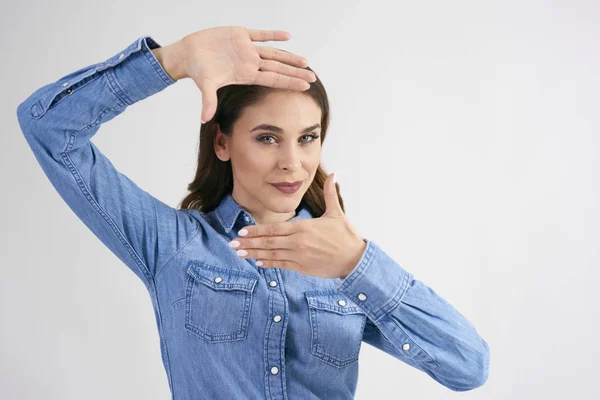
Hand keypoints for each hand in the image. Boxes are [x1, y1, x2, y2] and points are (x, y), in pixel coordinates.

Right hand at [167, 26, 316, 123]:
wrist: (189, 54)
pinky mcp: (240, 34)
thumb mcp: (205, 85)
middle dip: (295, 72)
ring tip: (305, 61)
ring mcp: (247, 49)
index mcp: (246, 74)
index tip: (305, 87)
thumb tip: (204, 119)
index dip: (289, 82)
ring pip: (273, 52)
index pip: (273, 79)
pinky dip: (273, 34)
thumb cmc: (198, 70)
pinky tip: (288, 36)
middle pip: (278, 68)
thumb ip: (208, 101)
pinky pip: (260, 34)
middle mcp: (250, 63)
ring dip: (289, 56)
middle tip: (313, 77)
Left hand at [229, 173, 367, 278]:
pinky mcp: (302, 268)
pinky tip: (258, 262)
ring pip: (271, 254)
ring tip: (239, 254)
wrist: (355, 260)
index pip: (274, 228)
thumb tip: (334, 174)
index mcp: (303, 227)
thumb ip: (330, 194)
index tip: (242, 230)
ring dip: (254, 254)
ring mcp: (299, 256)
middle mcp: (298, 242)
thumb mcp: (337, 213)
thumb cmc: (346, 236)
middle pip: (268, 242)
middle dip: (249, 242)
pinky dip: (268, 263)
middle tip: (232, 244)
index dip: (256, 230)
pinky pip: (281, 265)